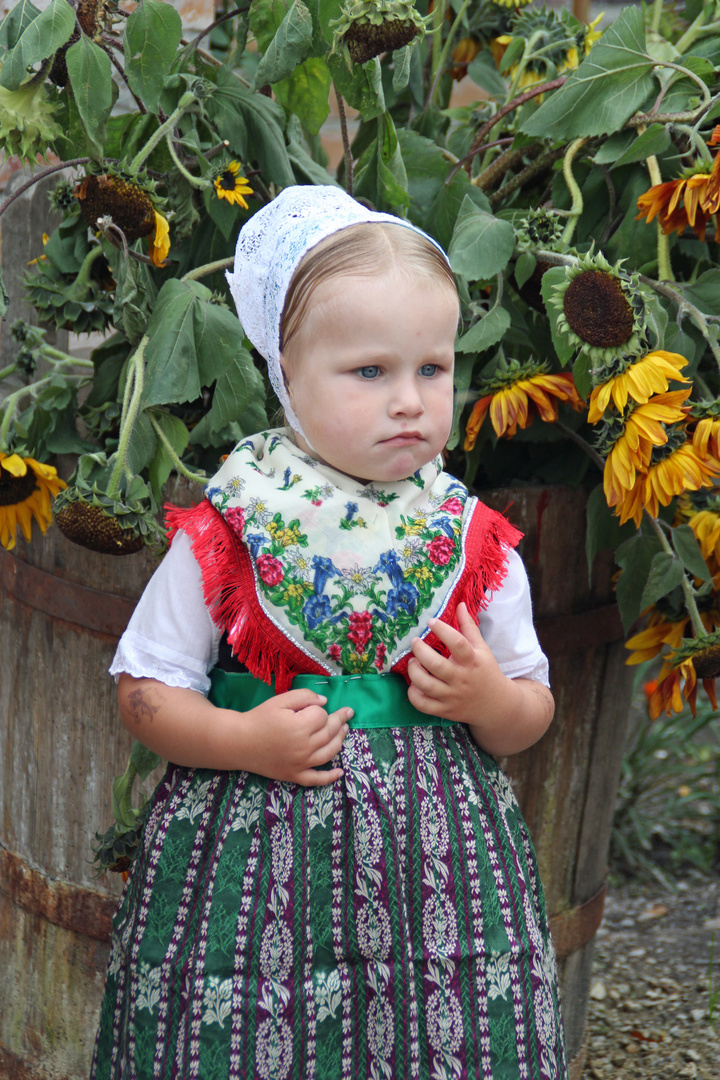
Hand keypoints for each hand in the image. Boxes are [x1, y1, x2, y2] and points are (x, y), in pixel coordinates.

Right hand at [239, 689, 351, 785]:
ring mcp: (300, 764)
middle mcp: (304, 747)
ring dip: (340, 740)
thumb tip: (324, 702)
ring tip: (345, 730)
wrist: (239, 742)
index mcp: (300, 726)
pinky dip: (329, 778)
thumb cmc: (259, 718)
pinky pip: (316, 780)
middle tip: (346, 713)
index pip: (322, 715)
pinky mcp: (294, 775)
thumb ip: (304, 696)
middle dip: (339, 720)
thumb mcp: (280, 700)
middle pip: (330, 732)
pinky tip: (340, 773)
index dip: (319, 709)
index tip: (310, 707)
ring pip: (329, 753)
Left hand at [407, 602, 506, 725]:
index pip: (457, 643)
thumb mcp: (481, 648)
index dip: (442, 630)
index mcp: (472, 661)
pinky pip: (423, 705)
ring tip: (413, 662)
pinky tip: (414, 684)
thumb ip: (469, 627)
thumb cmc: (485, 671)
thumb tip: (460, 604)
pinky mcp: (445, 711)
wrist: (496, 705)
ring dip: (414, 671)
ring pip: (426, 685)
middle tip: (414, 642)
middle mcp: (461, 679)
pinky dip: (414, 694)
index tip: (431, 622)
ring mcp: (452, 696)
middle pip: (436, 665)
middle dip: (420, 651)